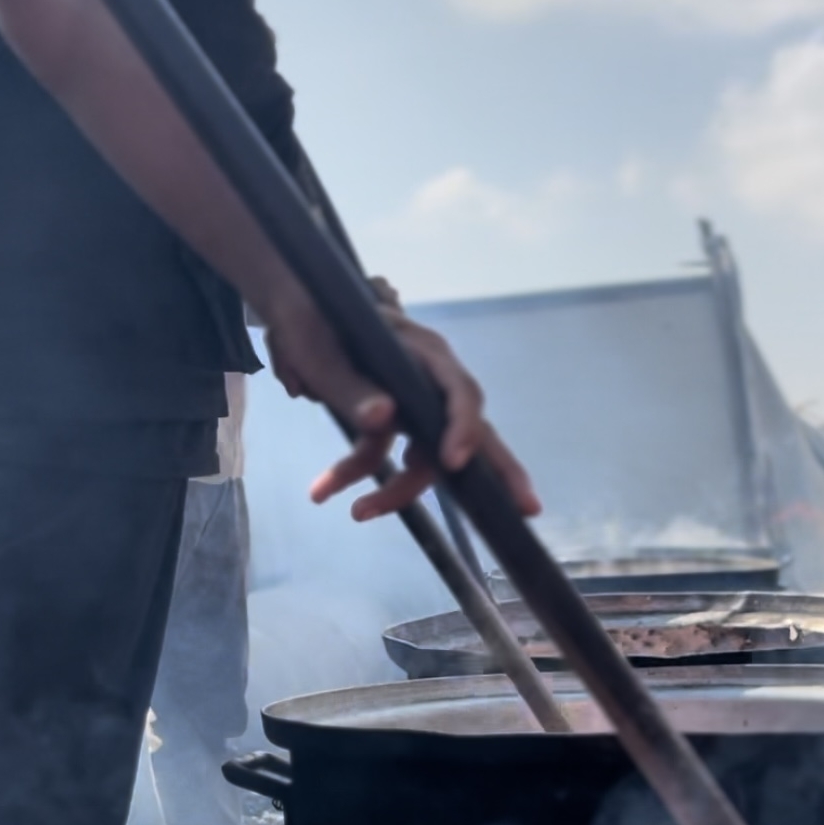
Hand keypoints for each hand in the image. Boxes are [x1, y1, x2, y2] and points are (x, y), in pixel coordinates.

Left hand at [265, 279, 539, 522]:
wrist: (295, 312)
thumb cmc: (312, 321)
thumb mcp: (321, 353)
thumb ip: (351, 386)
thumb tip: (384, 417)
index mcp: (422, 352)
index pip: (459, 391)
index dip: (462, 427)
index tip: (452, 462)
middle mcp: (429, 378)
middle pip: (470, 430)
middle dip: (497, 474)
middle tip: (528, 510)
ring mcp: (413, 400)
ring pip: (423, 454)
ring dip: (393, 488)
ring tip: (356, 513)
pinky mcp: (392, 417)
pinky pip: (386, 453)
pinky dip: (357, 473)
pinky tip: (323, 490)